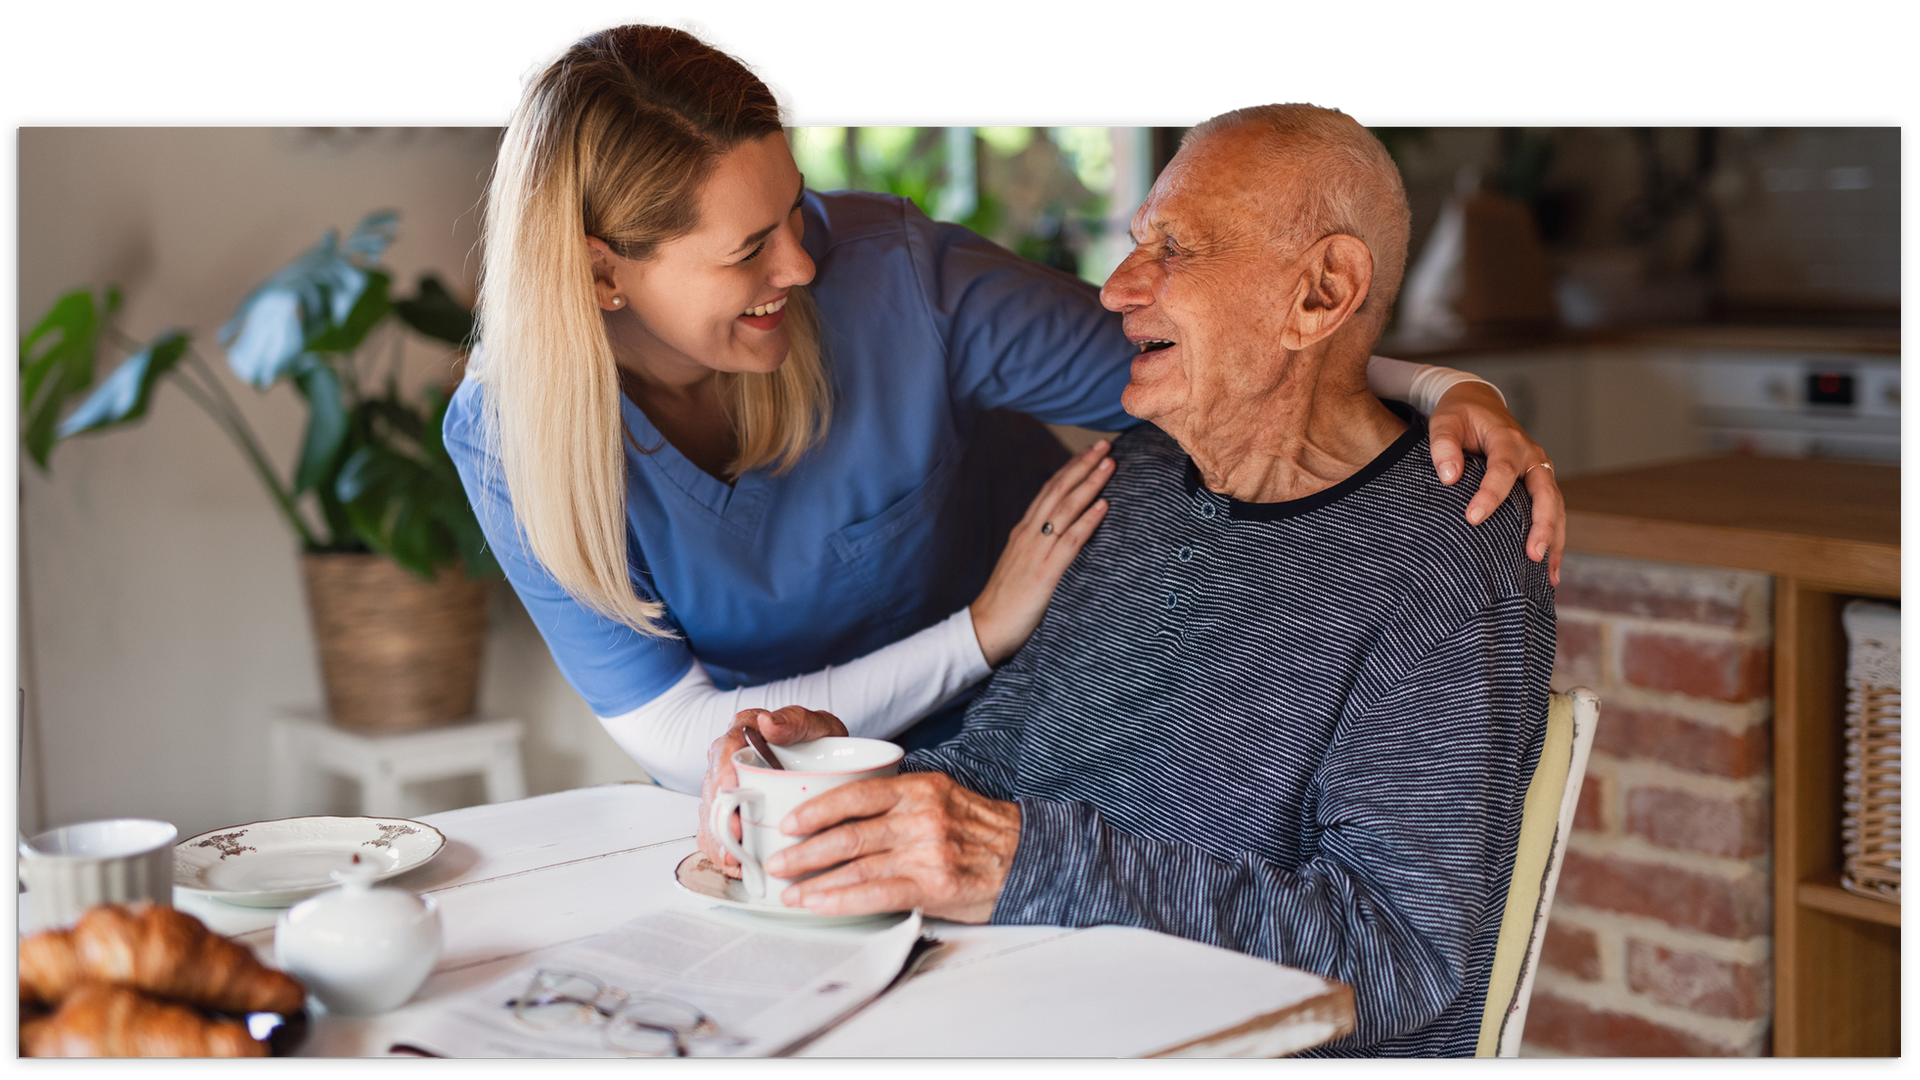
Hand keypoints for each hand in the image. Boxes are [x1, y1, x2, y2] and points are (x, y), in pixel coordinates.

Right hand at [696, 706, 847, 877]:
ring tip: (734, 861)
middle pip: (713, 790)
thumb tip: (767, 722)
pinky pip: (718, 834)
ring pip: (711, 816)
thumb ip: (794, 721)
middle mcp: (729, 762)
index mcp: (743, 734)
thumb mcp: (817, 726)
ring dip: (719, 841)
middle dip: (719, 818)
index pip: (724, 751)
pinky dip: (723, 853)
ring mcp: (730, 790)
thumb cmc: (821, 742)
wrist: (834, 763)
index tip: (731, 793)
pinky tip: (736, 866)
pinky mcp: (734, 814)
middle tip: (734, 839)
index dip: (723, 775)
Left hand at [763, 772, 1020, 922]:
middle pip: (848, 832)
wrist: (1030, 857)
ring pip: (856, 865)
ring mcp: (927, 851)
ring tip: (790, 892)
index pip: (856, 794)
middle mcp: (920, 816)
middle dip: (805, 850)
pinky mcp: (934, 884)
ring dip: (815, 881)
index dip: (817, 808)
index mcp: (919, 788)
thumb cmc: (981, 832)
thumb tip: (846, 815)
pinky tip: (821, 905)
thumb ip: (899, 802)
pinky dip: (842, 900)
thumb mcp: (942, 799)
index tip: (790, 821)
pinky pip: (877, 893)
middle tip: (778, 861)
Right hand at [969, 440, 1113, 665]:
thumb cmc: (1005, 601)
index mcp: (1023, 532)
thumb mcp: (1020, 565)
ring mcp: (1036, 552)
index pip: (1048, 491)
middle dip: (1082, 466)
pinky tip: (1103, 505)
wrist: (986, 627)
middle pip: (1058, 491)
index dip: (1069, 470)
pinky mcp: (1045, 572)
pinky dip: (1088, 521)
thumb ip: (1038, 548)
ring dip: (1090, 484)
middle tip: (1104, 445)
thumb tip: (1059, 537)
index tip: (1088, 453)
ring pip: (1066, 509)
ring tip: (1109, 465)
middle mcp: (1029, 535)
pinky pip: (1070, 541)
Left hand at [1426, 382, 1564, 585]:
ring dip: (1554, 539)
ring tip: (1549, 575)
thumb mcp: (1445, 421)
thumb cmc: (1460, 415)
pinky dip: (1554, 539)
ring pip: (1555, 506)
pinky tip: (1549, 570)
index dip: (1490, 495)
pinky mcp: (1539, 484)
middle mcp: (1531, 456)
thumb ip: (1444, 446)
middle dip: (1542, 525)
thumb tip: (1449, 477)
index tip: (1473, 518)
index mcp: (1508, 440)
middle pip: (1544, 492)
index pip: (1503, 469)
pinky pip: (1552, 512)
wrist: (1479, 404)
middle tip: (1532, 554)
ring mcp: (1539, 471)